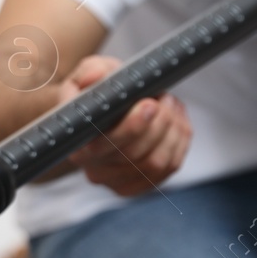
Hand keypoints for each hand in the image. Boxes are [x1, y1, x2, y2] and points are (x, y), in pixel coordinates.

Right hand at [56, 55, 190, 195]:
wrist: (102, 112)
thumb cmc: (95, 91)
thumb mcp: (89, 73)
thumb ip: (89, 72)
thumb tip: (94, 77)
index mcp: (77, 145)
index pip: (101, 147)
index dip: (130, 128)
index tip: (149, 104)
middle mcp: (95, 170)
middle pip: (134, 155)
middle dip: (158, 123)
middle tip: (164, 98)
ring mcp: (118, 182)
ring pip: (156, 163)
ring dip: (172, 131)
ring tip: (170, 105)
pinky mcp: (141, 185)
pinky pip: (169, 167)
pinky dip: (180, 142)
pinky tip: (176, 122)